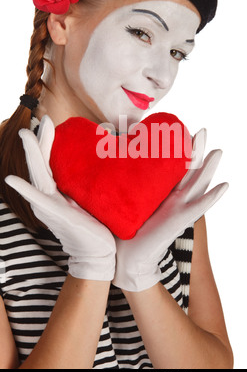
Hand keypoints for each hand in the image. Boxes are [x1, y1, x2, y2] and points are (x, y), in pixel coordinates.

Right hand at [5, 115, 115, 281]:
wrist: (99, 252)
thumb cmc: (98, 223)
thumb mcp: (92, 196)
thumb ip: (92, 179)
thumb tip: (109, 157)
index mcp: (59, 189)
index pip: (51, 161)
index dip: (48, 141)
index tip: (51, 121)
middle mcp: (51, 196)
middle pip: (43, 163)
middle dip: (41, 141)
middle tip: (43, 120)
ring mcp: (51, 206)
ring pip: (39, 175)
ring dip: (32, 155)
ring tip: (26, 135)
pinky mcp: (57, 216)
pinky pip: (38, 201)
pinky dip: (25, 190)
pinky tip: (12, 179)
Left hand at [113, 128, 227, 291]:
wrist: (122, 259)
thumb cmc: (119, 231)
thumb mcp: (118, 201)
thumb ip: (114, 184)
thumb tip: (95, 161)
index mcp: (159, 194)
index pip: (172, 167)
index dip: (176, 149)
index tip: (177, 129)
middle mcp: (172, 200)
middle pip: (189, 171)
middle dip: (196, 151)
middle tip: (201, 130)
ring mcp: (178, 209)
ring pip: (198, 184)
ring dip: (208, 167)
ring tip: (218, 150)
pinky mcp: (178, 221)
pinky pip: (199, 207)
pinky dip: (212, 197)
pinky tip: (224, 185)